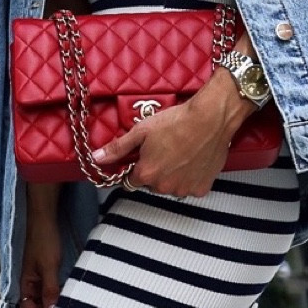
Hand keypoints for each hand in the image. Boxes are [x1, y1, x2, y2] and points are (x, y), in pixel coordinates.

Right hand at [17, 191, 62, 307]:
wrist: (43, 216)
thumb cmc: (43, 238)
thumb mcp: (49, 266)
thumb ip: (50, 290)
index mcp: (23, 284)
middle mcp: (27, 284)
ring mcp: (35, 278)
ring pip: (42, 301)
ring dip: (52, 307)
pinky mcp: (43, 272)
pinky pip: (47, 291)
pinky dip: (55, 297)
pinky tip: (66, 296)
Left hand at [92, 71, 249, 197]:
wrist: (210, 118)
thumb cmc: (177, 122)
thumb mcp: (141, 131)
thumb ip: (118, 148)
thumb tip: (97, 157)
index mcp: (147, 174)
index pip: (131, 182)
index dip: (135, 169)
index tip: (143, 158)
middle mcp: (164, 186)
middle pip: (152, 184)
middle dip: (155, 171)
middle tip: (164, 150)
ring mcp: (184, 188)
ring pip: (171, 186)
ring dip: (173, 175)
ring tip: (180, 153)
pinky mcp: (201, 188)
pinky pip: (190, 186)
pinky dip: (190, 177)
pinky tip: (193, 160)